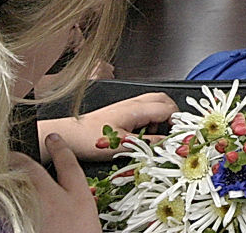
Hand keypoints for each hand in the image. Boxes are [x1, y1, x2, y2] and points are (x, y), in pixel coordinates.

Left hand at [10, 134, 99, 231]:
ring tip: (0, 172)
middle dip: (22, 158)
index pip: (69, 164)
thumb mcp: (88, 221)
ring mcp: (33, 212)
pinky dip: (1, 200)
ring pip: (14, 186)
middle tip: (14, 152)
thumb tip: (71, 202)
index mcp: (79, 198)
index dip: (60, 148)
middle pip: (33, 170)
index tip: (54, 138)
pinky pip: (5, 207)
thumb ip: (78, 207)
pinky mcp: (17, 224)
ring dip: (7, 177)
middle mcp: (54, 200)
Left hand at [37, 93, 177, 161]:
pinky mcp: (122, 110)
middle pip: (165, 99)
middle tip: (170, 132)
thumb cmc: (91, 139)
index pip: (168, 109)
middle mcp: (135, 102)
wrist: (68, 135)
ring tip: (155, 134)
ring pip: (155, 103)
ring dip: (161, 117)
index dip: (177, 122)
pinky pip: (145, 108)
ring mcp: (128, 104)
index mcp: (137, 109)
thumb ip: (149, 143)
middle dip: (172, 115)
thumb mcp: (123, 146)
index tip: (177, 136)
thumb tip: (167, 143)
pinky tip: (142, 133)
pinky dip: (151, 118)